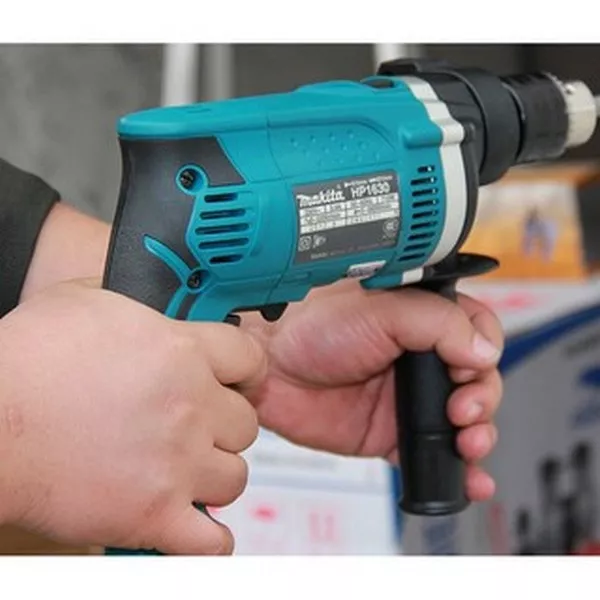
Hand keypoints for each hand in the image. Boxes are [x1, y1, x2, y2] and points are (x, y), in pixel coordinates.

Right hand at [0, 279, 263, 553]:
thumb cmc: (25, 360)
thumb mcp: (84, 302)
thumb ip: (135, 303)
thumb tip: (150, 301)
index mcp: (181, 352)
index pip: (251, 359)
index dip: (247, 371)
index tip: (239, 380)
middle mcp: (190, 407)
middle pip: (246, 423)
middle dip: (225, 425)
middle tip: (201, 426)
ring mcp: (176, 464)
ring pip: (235, 477)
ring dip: (215, 474)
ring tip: (187, 469)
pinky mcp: (152, 515)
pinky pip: (210, 541)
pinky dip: (208, 537)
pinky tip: (194, 523)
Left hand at [245, 281, 502, 501]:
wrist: (272, 370)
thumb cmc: (311, 327)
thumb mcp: (380, 310)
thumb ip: (437, 323)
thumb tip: (483, 350)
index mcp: (421, 320)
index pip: (477, 332)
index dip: (484, 352)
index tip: (470, 369)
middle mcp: (419, 359)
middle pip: (478, 381)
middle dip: (483, 400)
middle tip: (462, 410)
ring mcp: (407, 399)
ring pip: (464, 421)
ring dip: (479, 436)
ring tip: (467, 443)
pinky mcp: (391, 434)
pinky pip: (433, 454)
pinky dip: (458, 471)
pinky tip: (470, 478)